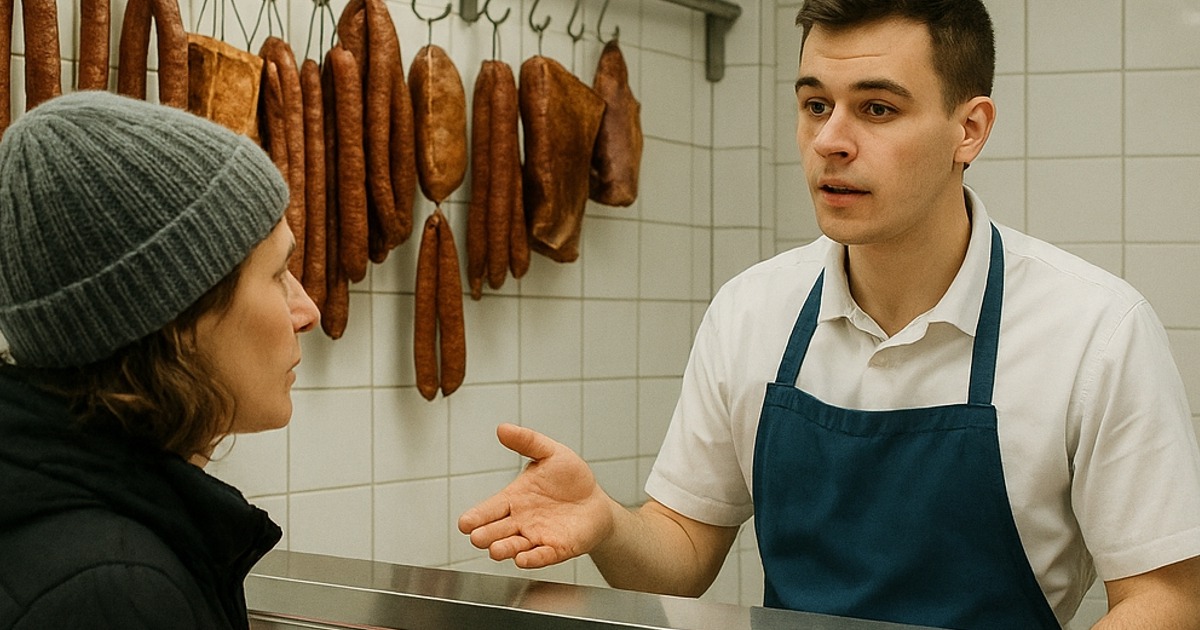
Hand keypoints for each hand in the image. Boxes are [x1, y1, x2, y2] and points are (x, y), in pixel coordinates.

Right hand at [458, 423, 617, 568]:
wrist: (595, 501)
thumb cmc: (570, 478)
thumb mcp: (551, 453)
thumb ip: (528, 441)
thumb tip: (502, 428)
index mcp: (514, 499)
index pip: (490, 509)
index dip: (477, 516)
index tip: (464, 523)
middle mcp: (520, 521)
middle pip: (497, 531)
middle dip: (486, 534)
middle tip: (477, 536)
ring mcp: (536, 537)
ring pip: (515, 546)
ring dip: (505, 549)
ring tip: (496, 550)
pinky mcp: (556, 549)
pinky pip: (542, 556)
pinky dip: (533, 558)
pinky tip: (524, 559)